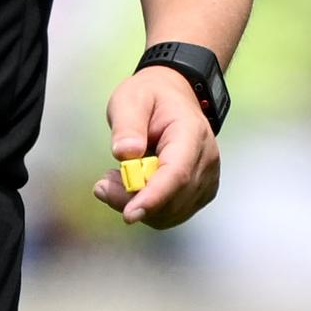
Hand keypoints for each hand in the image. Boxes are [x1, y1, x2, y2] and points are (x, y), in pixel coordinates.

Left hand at [92, 66, 220, 228]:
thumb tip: (125, 153)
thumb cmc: (152, 97)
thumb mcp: (130, 99)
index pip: (177, 173)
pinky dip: (149, 208)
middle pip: (173, 198)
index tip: (129, 214)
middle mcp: (206, 159)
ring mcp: (207, 178)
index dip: (154, 197)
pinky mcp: (200, 192)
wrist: (175, 97)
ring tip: (116, 179)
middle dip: (133, 201)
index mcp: (192, 133)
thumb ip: (127, 125)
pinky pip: (173, 212)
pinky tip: (133, 187)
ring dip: (138, 204)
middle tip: (103, 184)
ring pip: (172, 212)